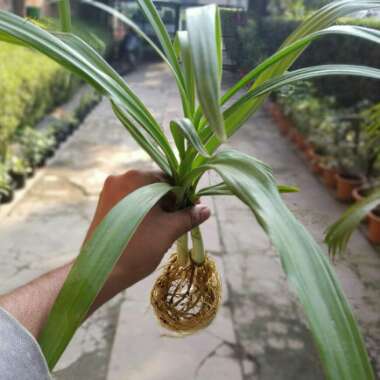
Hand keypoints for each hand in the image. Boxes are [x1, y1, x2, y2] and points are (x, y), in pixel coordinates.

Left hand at [85, 170, 210, 303]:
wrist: (101, 272)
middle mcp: (120, 178)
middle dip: (170, 202)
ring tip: (166, 227)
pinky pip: (130, 202)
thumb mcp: (169, 230)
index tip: (193, 209)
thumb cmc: (138, 248)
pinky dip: (142, 211)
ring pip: (142, 195)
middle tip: (180, 220)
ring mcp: (109, 191)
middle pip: (154, 186)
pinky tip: (150, 228)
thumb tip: (205, 210)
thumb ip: (189, 216)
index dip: (184, 195)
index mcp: (136, 178)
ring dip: (157, 208)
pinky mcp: (103, 204)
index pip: (169, 179)